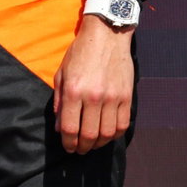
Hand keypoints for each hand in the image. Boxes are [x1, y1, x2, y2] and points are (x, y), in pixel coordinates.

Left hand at [53, 14, 134, 153]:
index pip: (70, 128)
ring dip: (98, 144)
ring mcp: (113, 98)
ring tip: (91, 144)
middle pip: (89, 135)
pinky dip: (115, 135)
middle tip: (79, 149)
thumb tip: (59, 127)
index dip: (68, 142)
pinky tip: (107, 135)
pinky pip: (123, 124)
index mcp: (74, 90)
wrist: (106, 36)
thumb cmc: (80, 54)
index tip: (67, 147)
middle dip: (82, 147)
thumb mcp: (61, 74)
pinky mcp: (127, 97)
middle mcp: (94, 96)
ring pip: (107, 133)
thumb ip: (59, 102)